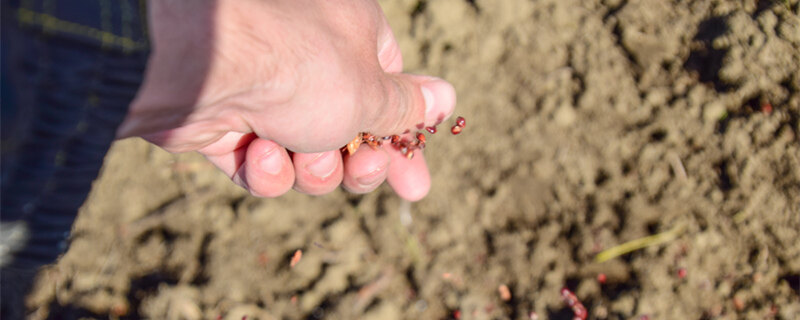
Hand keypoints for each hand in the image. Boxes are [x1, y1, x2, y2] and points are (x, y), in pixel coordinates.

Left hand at [117, 0, 455, 200]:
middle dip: (356, 165)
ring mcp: (264, 95)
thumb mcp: (369, 92)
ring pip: (305, 157)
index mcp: (351, 38)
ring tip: (302, 156)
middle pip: (348, 134)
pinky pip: (261, 166)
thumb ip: (405, 107)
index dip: (401, 142)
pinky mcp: (225, 125)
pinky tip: (260, 153)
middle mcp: (307, 63)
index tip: (414, 182)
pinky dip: (265, 169)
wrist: (201, 66)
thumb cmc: (298, 66)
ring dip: (311, 169)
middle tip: (361, 171)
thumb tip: (447, 99)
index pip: (389, 95)